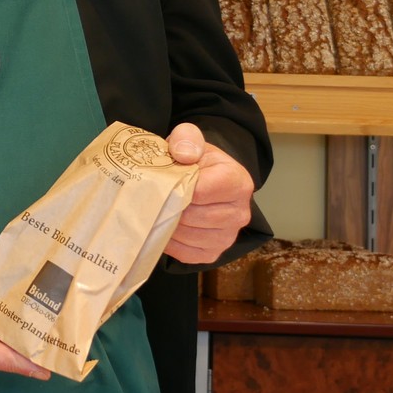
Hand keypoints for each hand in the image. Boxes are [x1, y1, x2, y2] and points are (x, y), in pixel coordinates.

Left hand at [163, 122, 254, 263]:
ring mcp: (228, 237)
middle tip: (152, 198)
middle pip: (192, 216)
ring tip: (156, 210)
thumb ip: (186, 138)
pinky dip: (169, 242)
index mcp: (238, 182)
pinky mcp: (213, 253)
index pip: (200, 192)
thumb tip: (184, 154)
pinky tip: (163, 226)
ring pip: (187, 236)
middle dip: (168, 207)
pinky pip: (185, 254)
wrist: (205, 180)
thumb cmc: (196, 160)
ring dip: (166, 225)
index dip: (176, 188)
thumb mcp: (191, 140)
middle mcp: (240, 213)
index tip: (163, 182)